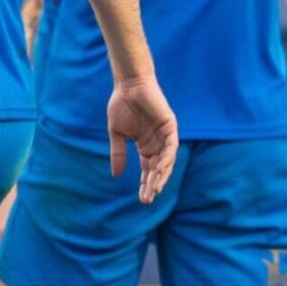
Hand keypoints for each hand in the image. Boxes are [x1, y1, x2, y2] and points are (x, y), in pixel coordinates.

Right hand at [107, 78, 177, 203]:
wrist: (128, 85)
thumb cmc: (121, 105)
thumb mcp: (117, 134)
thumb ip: (118, 154)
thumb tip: (115, 175)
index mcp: (145, 146)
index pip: (147, 170)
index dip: (145, 184)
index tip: (141, 199)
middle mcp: (157, 144)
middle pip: (157, 170)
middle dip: (153, 185)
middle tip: (148, 200)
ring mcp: (165, 136)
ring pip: (166, 162)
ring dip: (161, 176)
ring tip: (155, 190)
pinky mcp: (170, 127)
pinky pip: (171, 147)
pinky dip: (167, 158)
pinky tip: (160, 169)